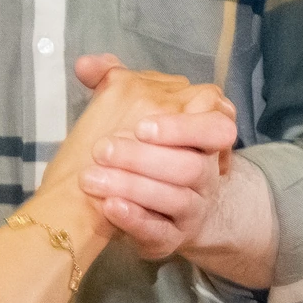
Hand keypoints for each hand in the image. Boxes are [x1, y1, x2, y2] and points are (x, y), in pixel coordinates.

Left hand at [71, 54, 238, 264]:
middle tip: (101, 150)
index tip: (142, 126)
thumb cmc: (147, 150)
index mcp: (204, 139)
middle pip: (189, 166)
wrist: (161, 205)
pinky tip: (109, 206)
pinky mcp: (173, 239)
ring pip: (175, 199)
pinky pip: (160, 231)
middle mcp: (206, 175)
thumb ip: (114, 83)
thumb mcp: (135, 113)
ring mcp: (193, 209)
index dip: (183, 128)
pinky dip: (135, 219)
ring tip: (92, 178)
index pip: (216, 129)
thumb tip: (85, 63)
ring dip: (132, 186)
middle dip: (143, 158)